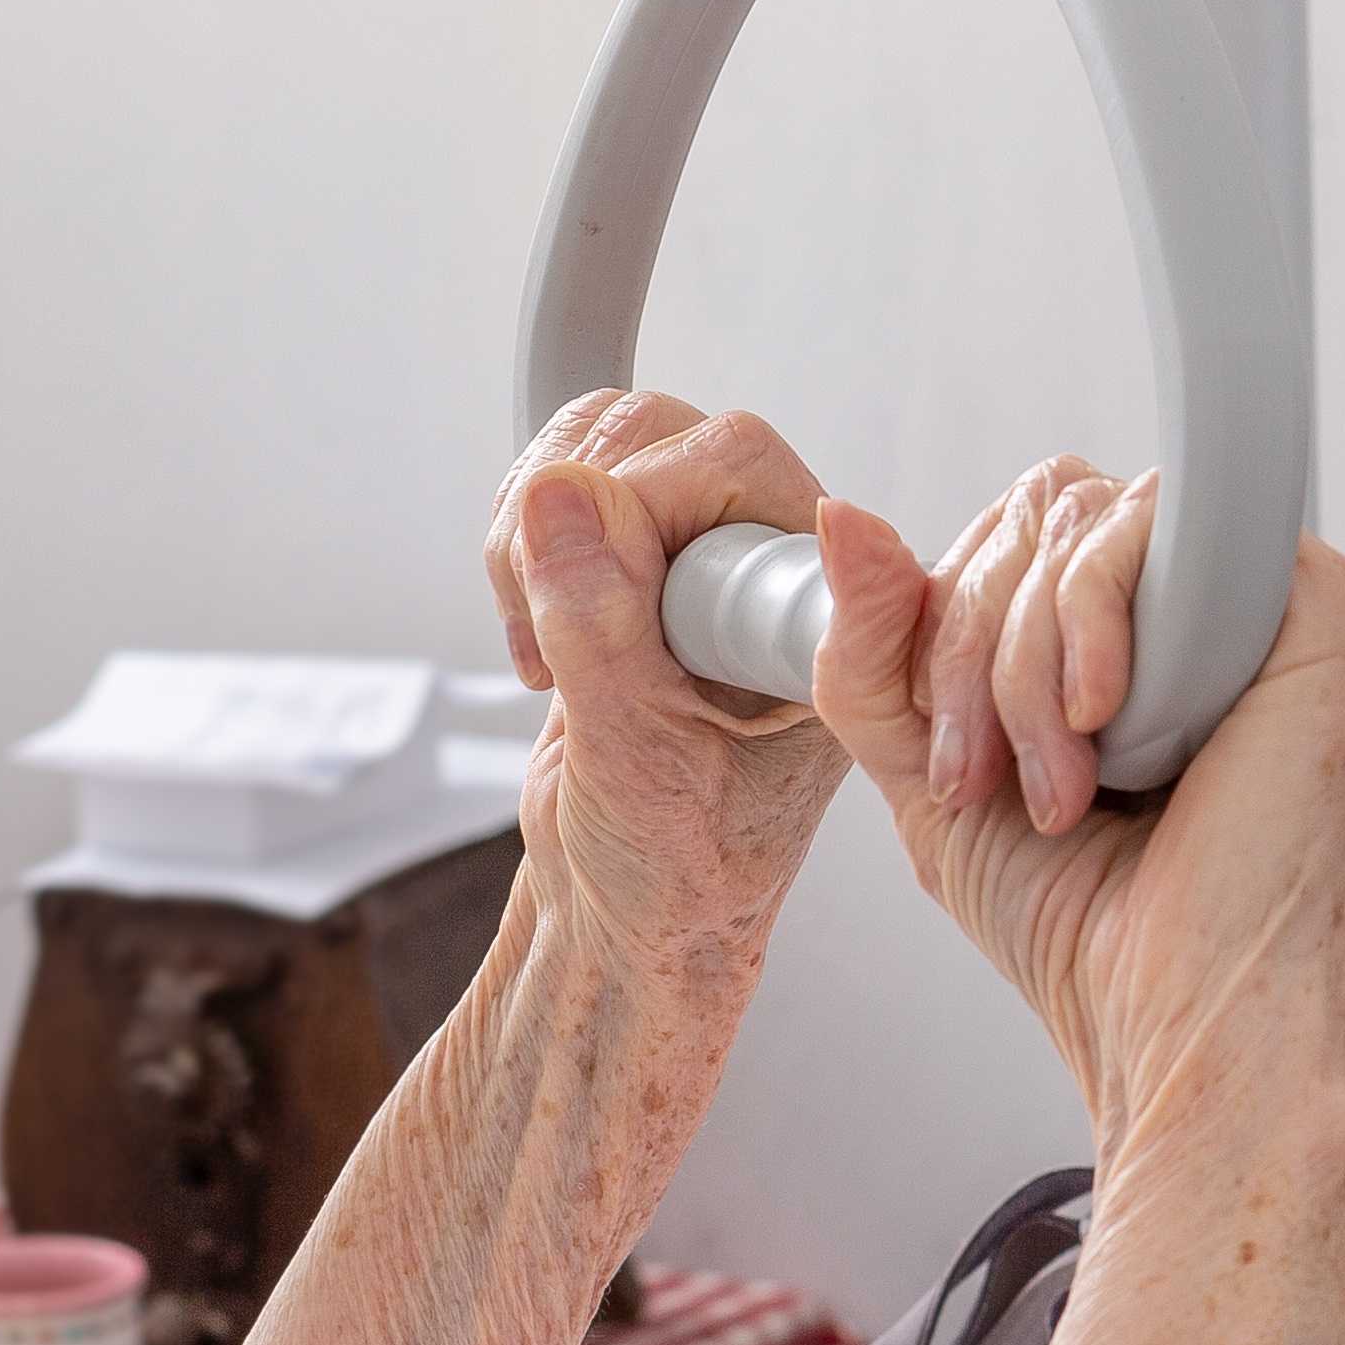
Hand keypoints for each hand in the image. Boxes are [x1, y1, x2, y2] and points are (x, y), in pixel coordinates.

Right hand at [486, 393, 855, 995]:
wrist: (628, 908)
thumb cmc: (671, 873)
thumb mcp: (634, 766)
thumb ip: (599, 632)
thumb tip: (557, 495)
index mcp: (820, 618)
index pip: (742, 478)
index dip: (657, 511)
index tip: (606, 603)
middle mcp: (775, 568)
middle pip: (670, 437)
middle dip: (584, 522)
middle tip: (555, 640)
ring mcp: (707, 553)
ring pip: (610, 439)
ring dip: (540, 529)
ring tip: (546, 650)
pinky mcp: (643, 548)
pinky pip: (569, 473)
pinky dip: (524, 537)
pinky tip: (540, 629)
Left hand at [805, 463, 1344, 1140]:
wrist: (1171, 1027)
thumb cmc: (1080, 934)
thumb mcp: (933, 774)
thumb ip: (875, 651)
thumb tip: (838, 517)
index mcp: (1143, 633)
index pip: (1021, 531)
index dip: (945, 621)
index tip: (951, 763)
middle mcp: (1219, 604)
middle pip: (1049, 508)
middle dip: (973, 645)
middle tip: (986, 781)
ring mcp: (1282, 599)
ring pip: (1091, 516)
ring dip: (1025, 664)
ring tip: (1060, 790)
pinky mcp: (1329, 604)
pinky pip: (1162, 521)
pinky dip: (1090, 626)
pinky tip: (1112, 731)